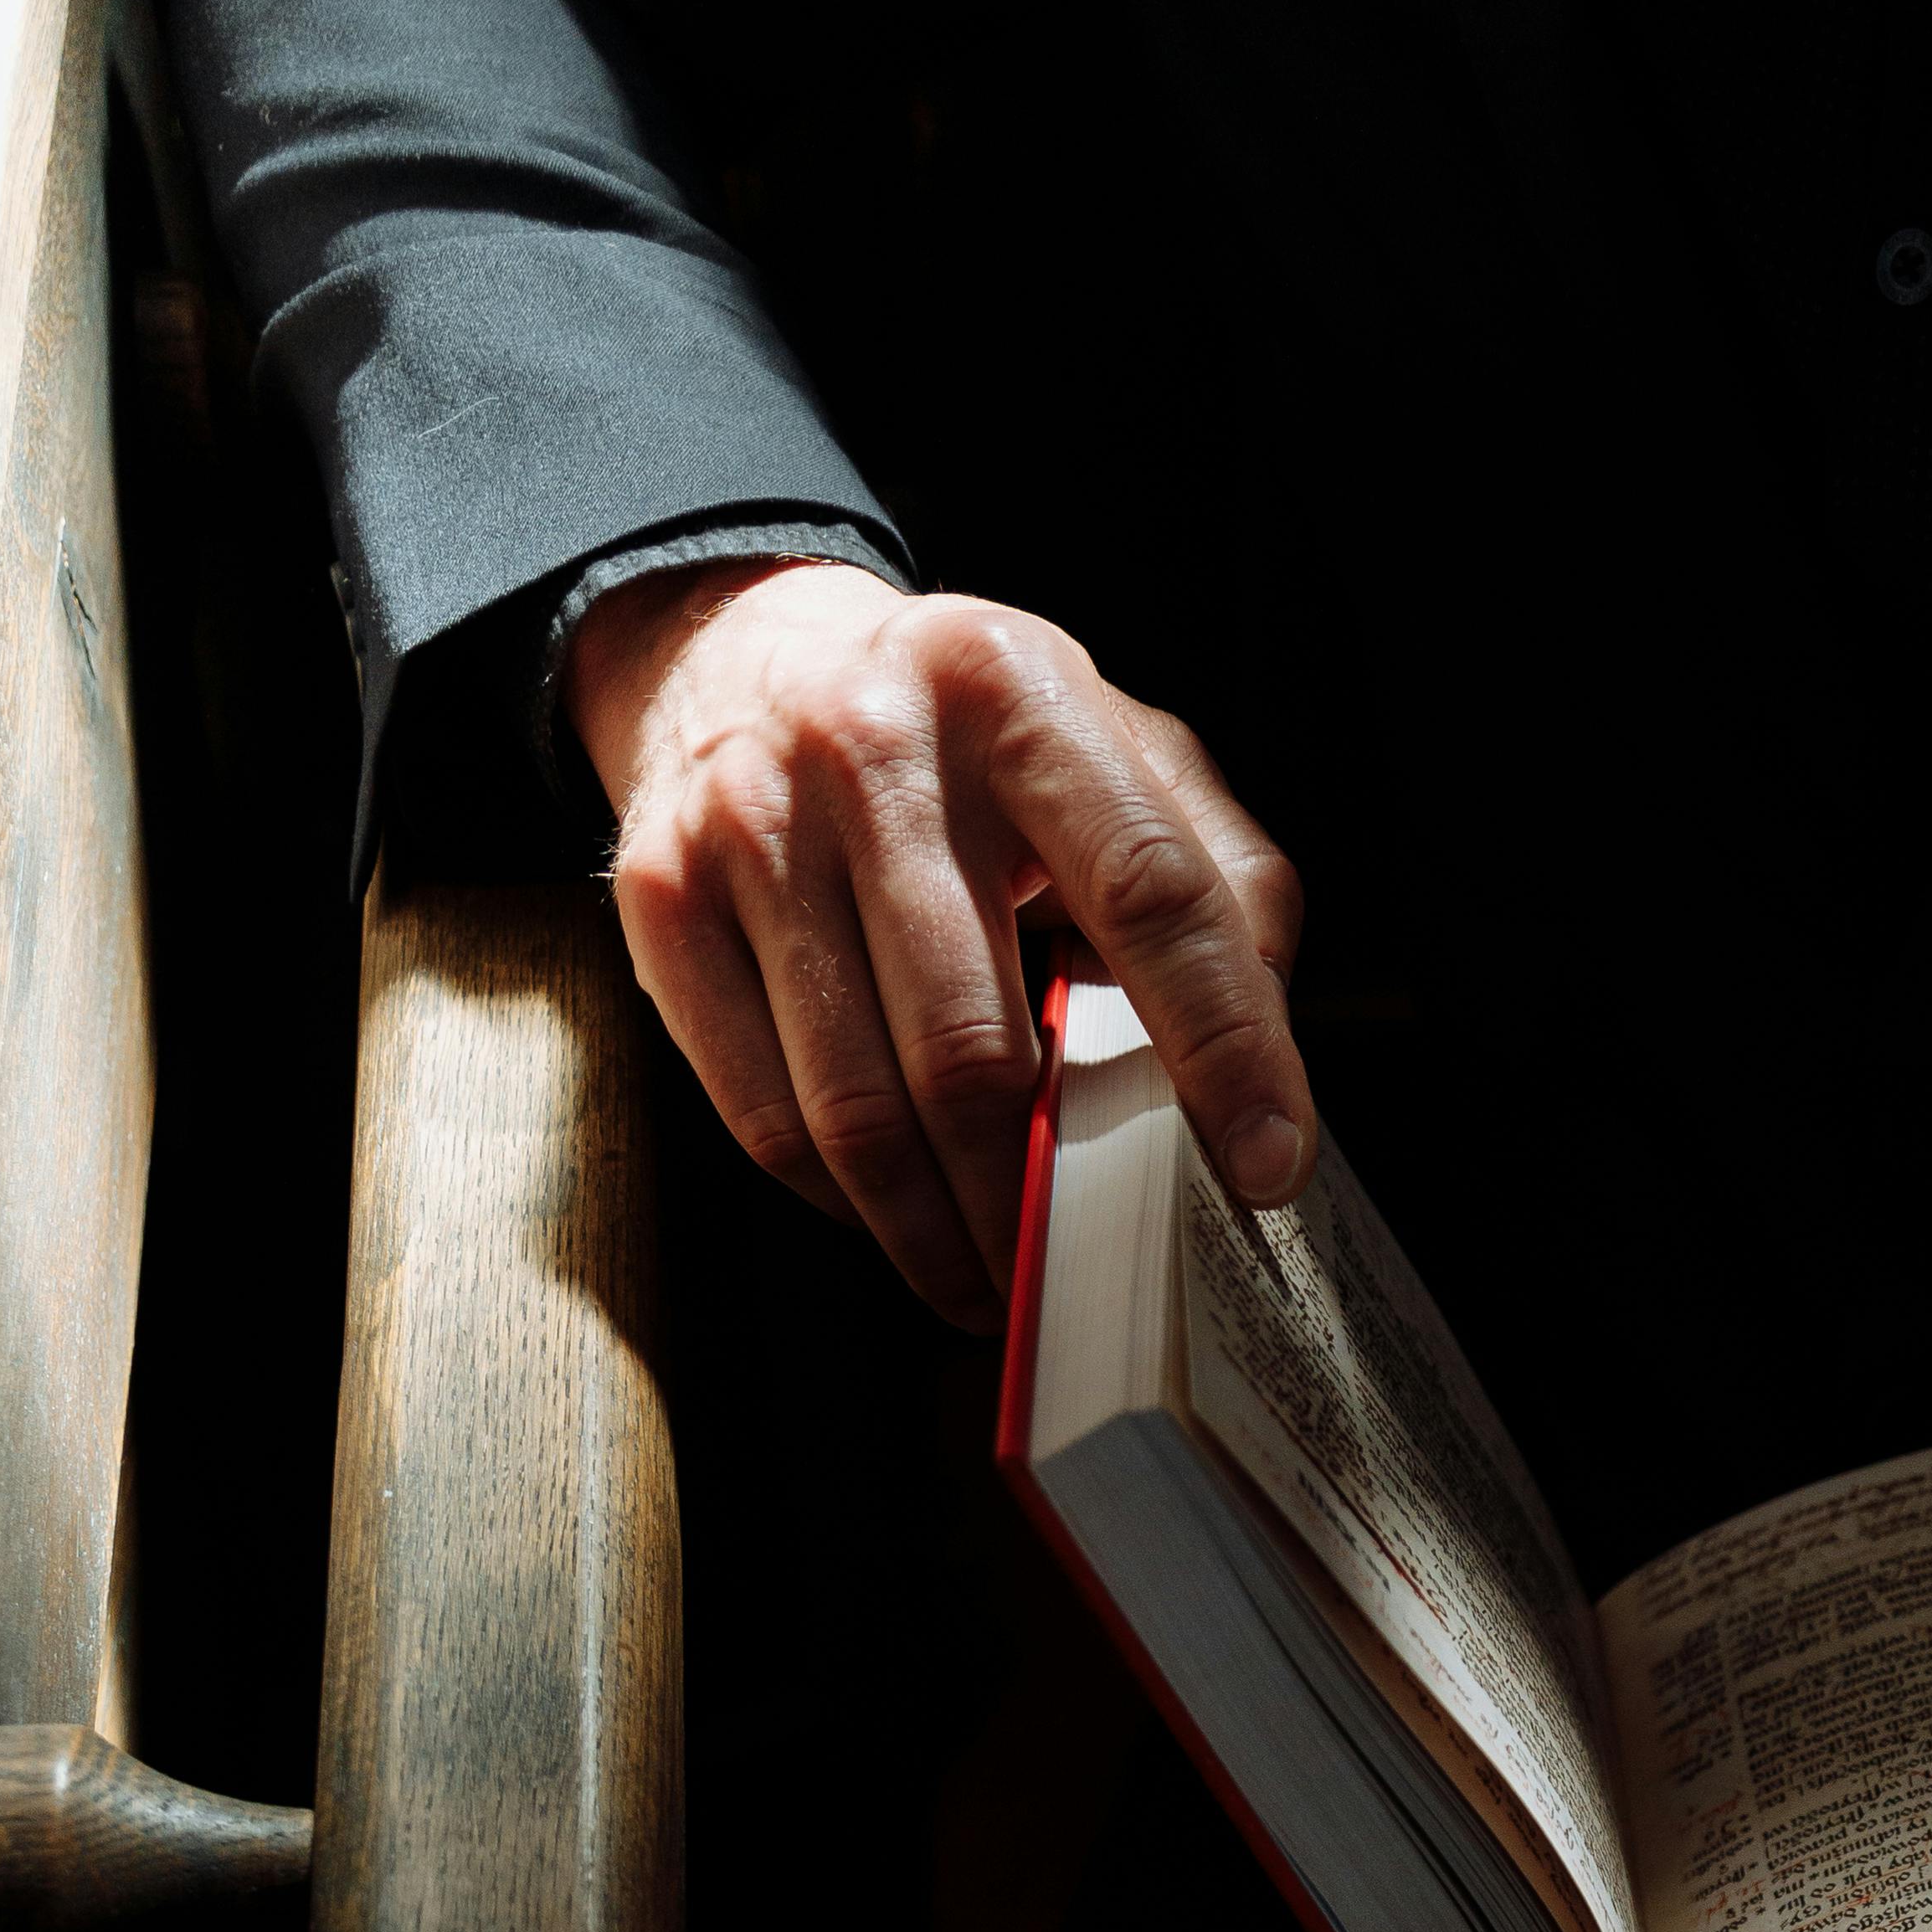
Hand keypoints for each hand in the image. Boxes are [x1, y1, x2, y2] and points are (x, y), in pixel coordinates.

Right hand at [567, 559, 1315, 1330]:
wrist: (739, 649)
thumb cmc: (965, 742)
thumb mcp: (1109, 747)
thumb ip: (1215, 876)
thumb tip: (1265, 1051)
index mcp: (1018, 693)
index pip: (1150, 892)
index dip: (1222, 1046)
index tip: (1267, 1166)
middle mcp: (873, 745)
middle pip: (977, 1044)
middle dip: (1037, 1197)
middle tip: (1081, 1277)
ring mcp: (751, 824)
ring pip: (860, 1106)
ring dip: (938, 1232)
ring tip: (992, 1282)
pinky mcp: (664, 899)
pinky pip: (764, 1114)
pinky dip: (845, 1202)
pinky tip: (897, 1220)